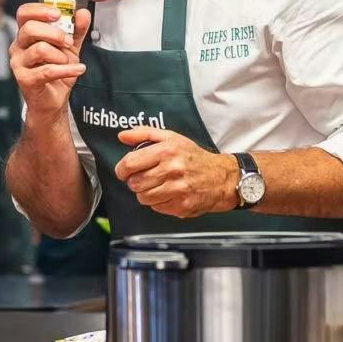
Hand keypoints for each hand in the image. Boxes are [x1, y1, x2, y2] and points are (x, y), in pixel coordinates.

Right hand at [11, 3, 90, 117]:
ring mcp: (18, 63)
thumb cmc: (56, 70)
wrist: (53, 100)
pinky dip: (67, 69)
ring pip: (39, 49)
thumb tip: (82, 13)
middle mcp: (18, 46)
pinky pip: (47, 70)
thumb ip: (76, 29)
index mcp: (26, 34)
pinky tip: (78, 69)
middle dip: (54, 33)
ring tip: (68, 61)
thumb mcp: (70, 47)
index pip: (24, 13)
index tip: (58, 14)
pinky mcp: (24, 80)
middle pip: (30, 28)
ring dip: (60, 55)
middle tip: (68, 42)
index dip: (40, 9)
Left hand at [115, 127, 241, 217]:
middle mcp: (172, 170)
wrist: (220, 177)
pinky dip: (159, 203)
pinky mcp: (182, 205)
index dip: (121, 170)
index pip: (129, 164)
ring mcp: (177, 189)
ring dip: (146, 194)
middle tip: (145, 178)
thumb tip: (122, 136)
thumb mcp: (171, 138)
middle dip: (135, 182)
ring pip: (143, 198)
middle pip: (134, 183)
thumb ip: (144, 134)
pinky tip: (168, 194)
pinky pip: (157, 208)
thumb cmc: (194, 157)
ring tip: (158, 186)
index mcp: (166, 151)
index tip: (124, 172)